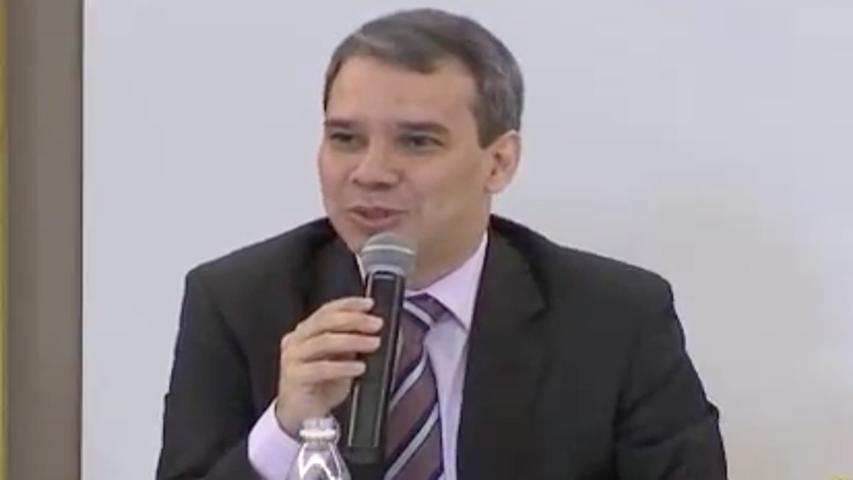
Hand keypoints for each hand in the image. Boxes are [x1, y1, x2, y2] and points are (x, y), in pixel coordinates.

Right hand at [275, 297, 381, 436]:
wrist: (301, 416)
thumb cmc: (323, 386)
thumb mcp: (342, 360)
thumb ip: (352, 343)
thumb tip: (375, 329)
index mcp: (305, 331)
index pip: (327, 310)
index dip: (348, 304)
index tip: (369, 304)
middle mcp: (295, 340)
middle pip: (325, 321)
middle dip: (354, 320)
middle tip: (375, 324)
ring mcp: (292, 358)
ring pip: (324, 342)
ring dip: (353, 340)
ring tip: (374, 343)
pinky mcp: (294, 377)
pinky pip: (321, 368)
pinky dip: (343, 366)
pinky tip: (359, 367)